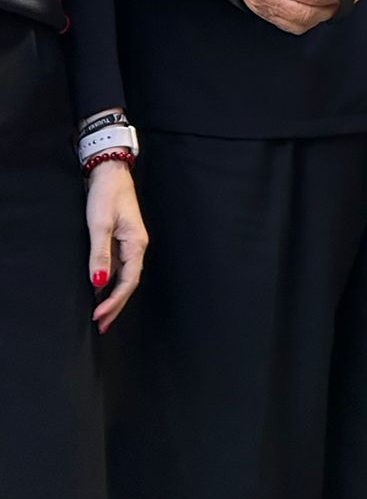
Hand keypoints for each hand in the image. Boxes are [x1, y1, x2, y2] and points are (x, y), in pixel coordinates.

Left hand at [85, 161, 147, 332]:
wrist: (110, 172)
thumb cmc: (107, 195)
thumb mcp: (100, 225)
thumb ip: (100, 255)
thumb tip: (99, 284)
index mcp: (136, 244)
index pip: (128, 281)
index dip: (114, 302)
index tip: (99, 317)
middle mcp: (136, 246)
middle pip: (129, 283)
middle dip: (115, 306)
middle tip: (101, 326)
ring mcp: (130, 243)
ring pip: (123, 277)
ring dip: (113, 296)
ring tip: (101, 315)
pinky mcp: (122, 239)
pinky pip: (118, 267)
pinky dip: (110, 282)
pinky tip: (101, 290)